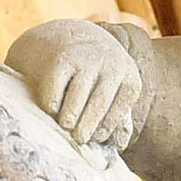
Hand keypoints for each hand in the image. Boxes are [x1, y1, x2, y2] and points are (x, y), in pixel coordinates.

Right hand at [13, 22, 141, 151]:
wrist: (70, 37)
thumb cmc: (97, 75)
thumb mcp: (115, 90)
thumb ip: (120, 117)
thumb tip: (122, 144)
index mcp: (128, 75)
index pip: (121, 105)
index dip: (109, 125)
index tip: (98, 138)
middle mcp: (109, 63)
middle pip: (99, 102)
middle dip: (89, 124)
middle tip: (80, 140)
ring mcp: (85, 59)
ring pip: (78, 95)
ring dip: (71, 115)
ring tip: (66, 126)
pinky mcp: (61, 59)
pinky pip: (57, 87)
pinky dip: (53, 102)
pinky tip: (52, 110)